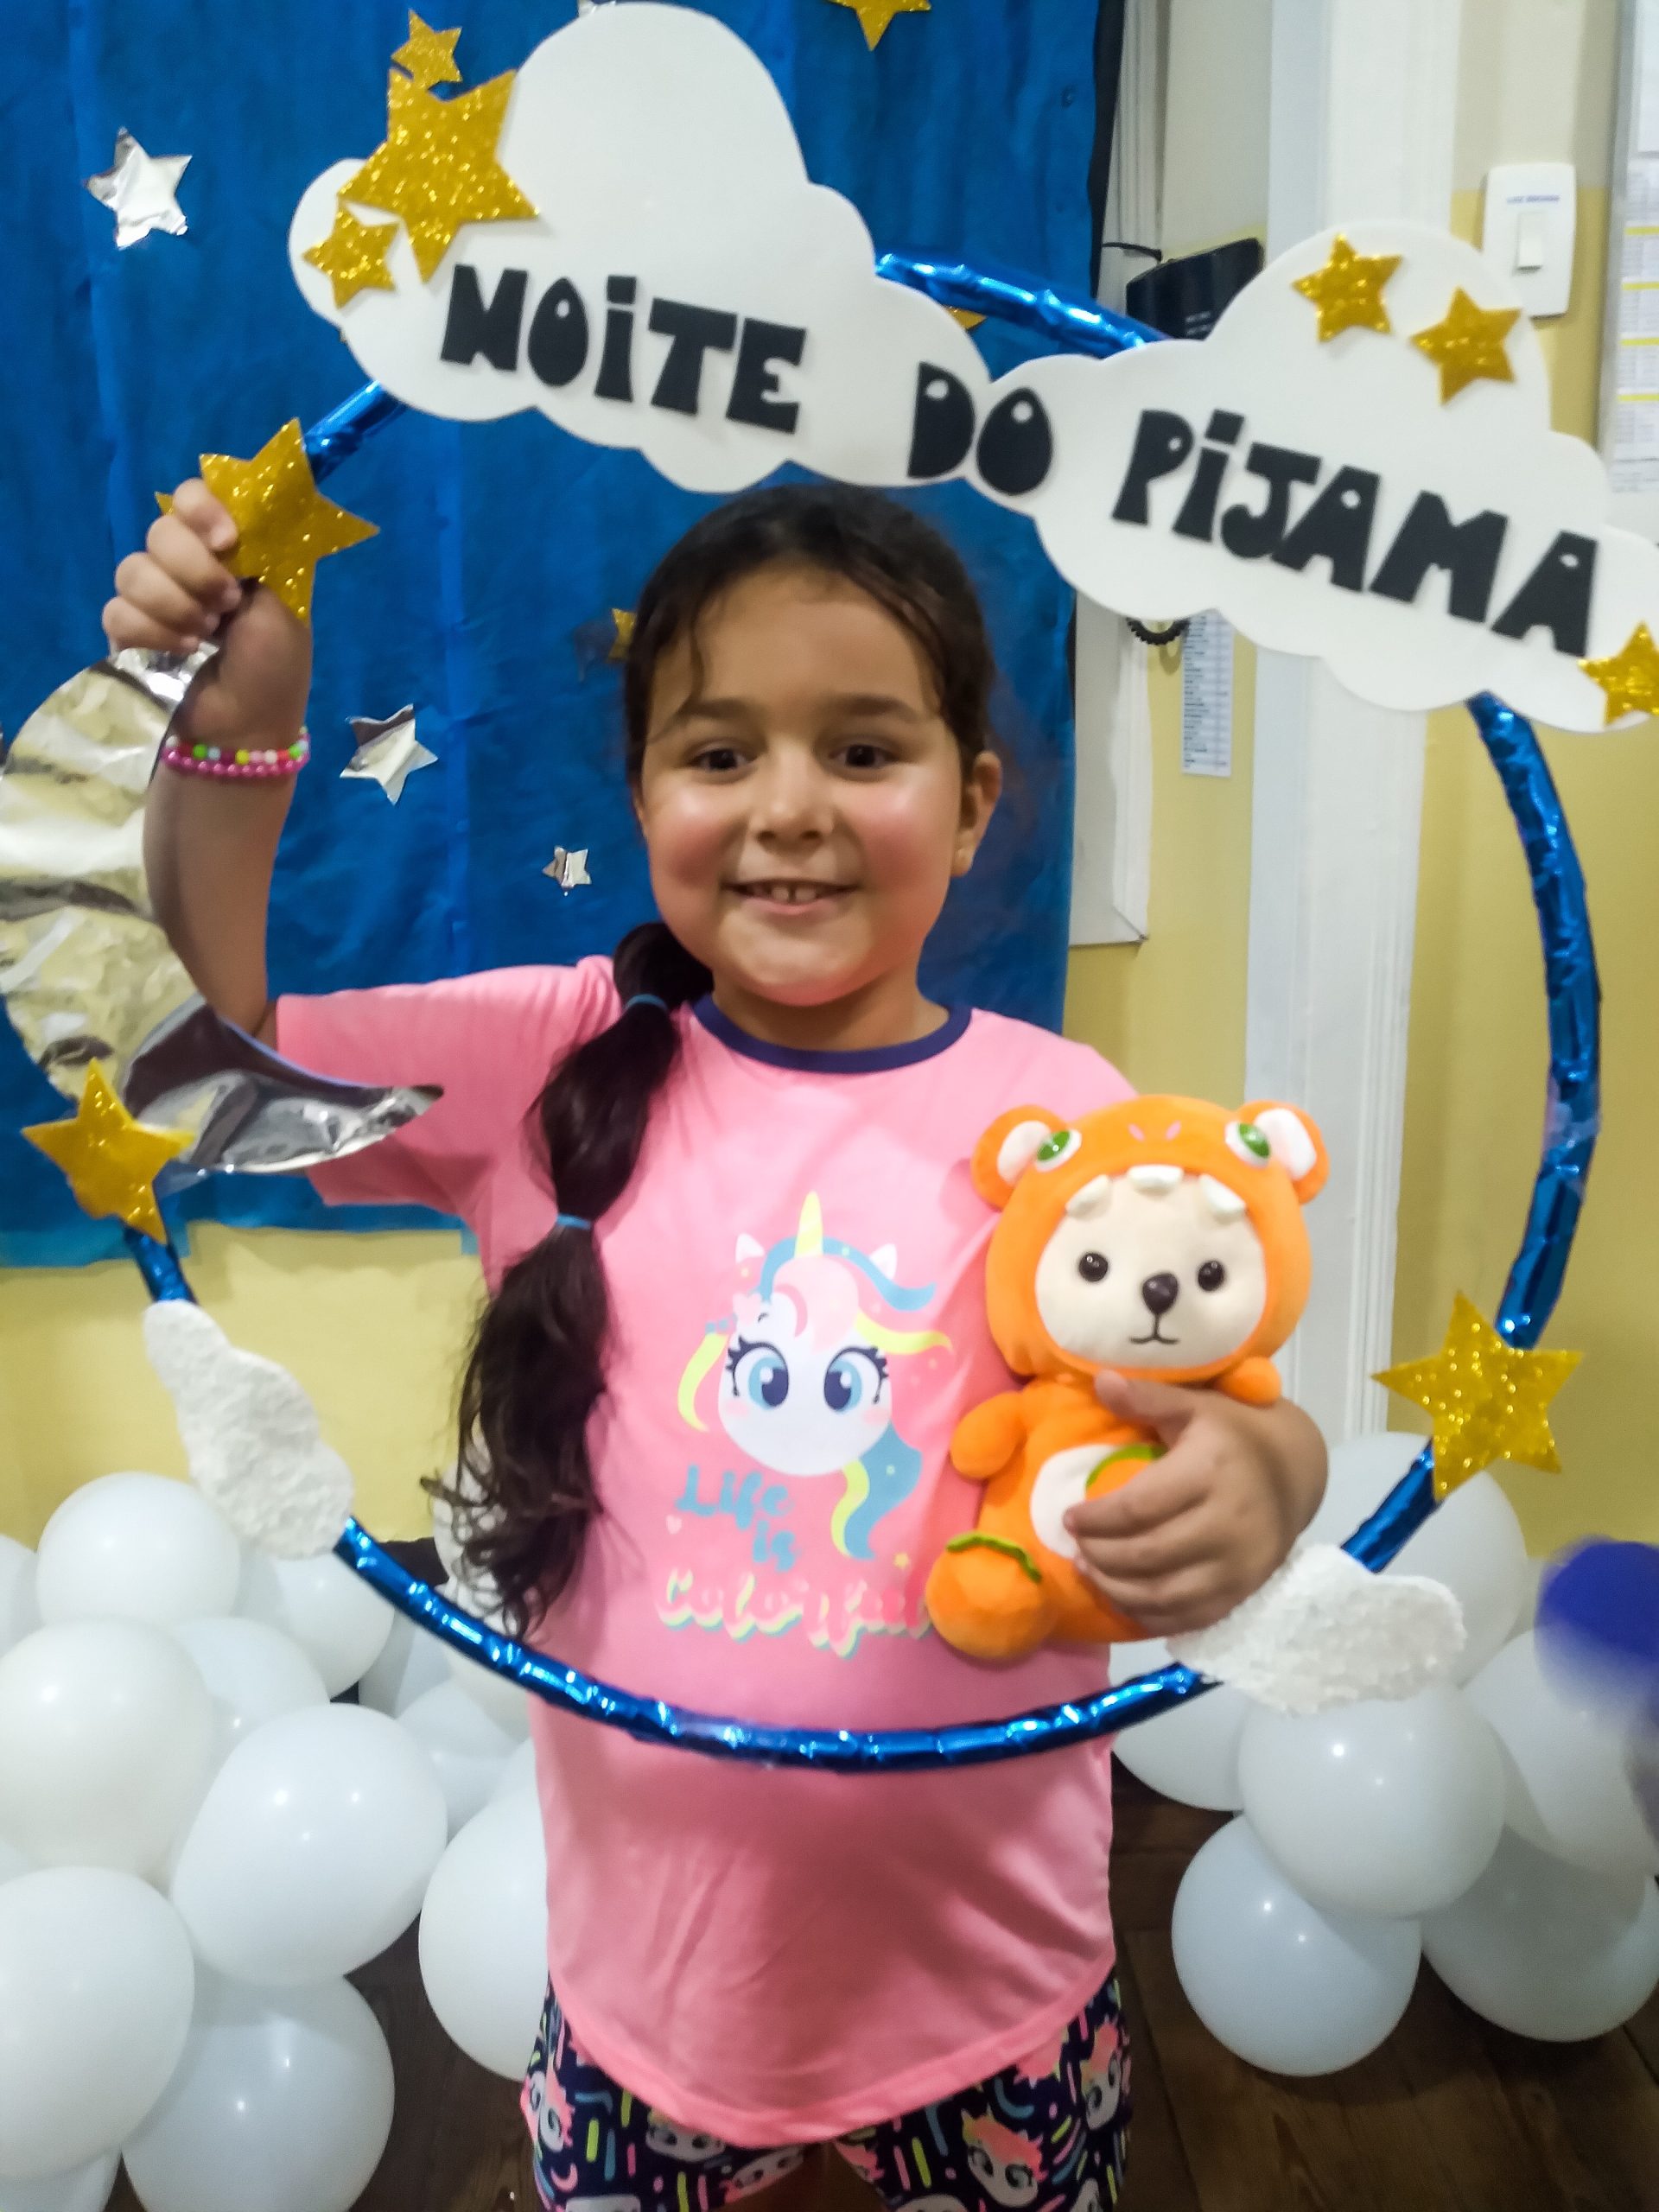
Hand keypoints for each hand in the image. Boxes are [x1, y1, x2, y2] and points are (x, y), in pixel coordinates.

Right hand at [102, 479, 311, 754]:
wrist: (248, 727)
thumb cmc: (274, 667)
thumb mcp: (285, 604)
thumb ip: (264, 550)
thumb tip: (246, 505)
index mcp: (224, 550)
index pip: (191, 495)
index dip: (202, 508)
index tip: (226, 541)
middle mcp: (183, 564)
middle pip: (160, 528)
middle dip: (195, 568)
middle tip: (226, 605)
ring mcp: (151, 597)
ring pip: (134, 569)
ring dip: (176, 605)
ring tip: (207, 636)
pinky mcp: (126, 632)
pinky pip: (119, 611)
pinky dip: (154, 633)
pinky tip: (182, 653)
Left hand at [1064, 1371, 1327, 1636]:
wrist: (1292, 1471)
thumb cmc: (1231, 1434)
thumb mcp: (1193, 1406)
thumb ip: (1146, 1396)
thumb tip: (1100, 1380)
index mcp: (1211, 1471)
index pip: (1139, 1508)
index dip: (1096, 1519)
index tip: (1069, 1517)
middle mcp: (1229, 1522)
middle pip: (1147, 1554)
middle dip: (1100, 1556)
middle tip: (1076, 1547)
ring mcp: (1239, 1565)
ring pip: (1164, 1595)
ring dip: (1116, 1589)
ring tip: (1090, 1571)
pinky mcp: (1242, 1591)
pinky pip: (1187, 1618)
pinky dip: (1148, 1615)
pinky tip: (1124, 1598)